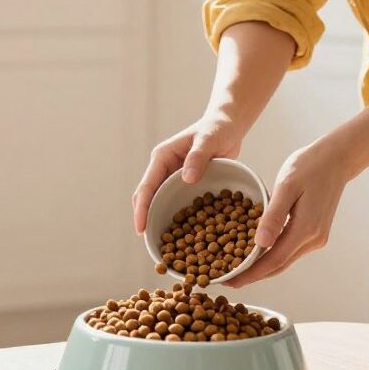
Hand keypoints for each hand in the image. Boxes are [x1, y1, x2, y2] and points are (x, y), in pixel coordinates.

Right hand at [132, 113, 244, 233]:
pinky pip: (177, 202)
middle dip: (146, 219)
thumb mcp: (208, 140)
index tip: (140, 229)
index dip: (141, 209)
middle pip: (148, 198)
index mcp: (161, 158)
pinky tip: (187, 235)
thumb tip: (186, 179)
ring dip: (161, 220)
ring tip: (166, 245)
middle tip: (151, 244)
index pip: (146, 187)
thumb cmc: (217, 128)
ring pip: (161, 202)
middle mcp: (163, 168)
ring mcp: (174, 176)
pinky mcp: (186, 183)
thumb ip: (198, 157)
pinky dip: (179, 218)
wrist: (228, 124)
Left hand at [225, 137, 349, 286]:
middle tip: (228, 279)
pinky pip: (290, 249)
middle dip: (253, 275)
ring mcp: (316, 237)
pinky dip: (272, 254)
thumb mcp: (286, 186)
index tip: (230, 281)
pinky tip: (255, 251)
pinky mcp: (315, 232)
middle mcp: (313, 239)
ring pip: (285, 259)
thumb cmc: (309, 166)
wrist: (336, 159)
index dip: (251, 274)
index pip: (274, 261)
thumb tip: (260, 244)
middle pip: (279, 265)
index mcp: (306, 229)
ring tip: (237, 267)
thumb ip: (273, 215)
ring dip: (262, 266)